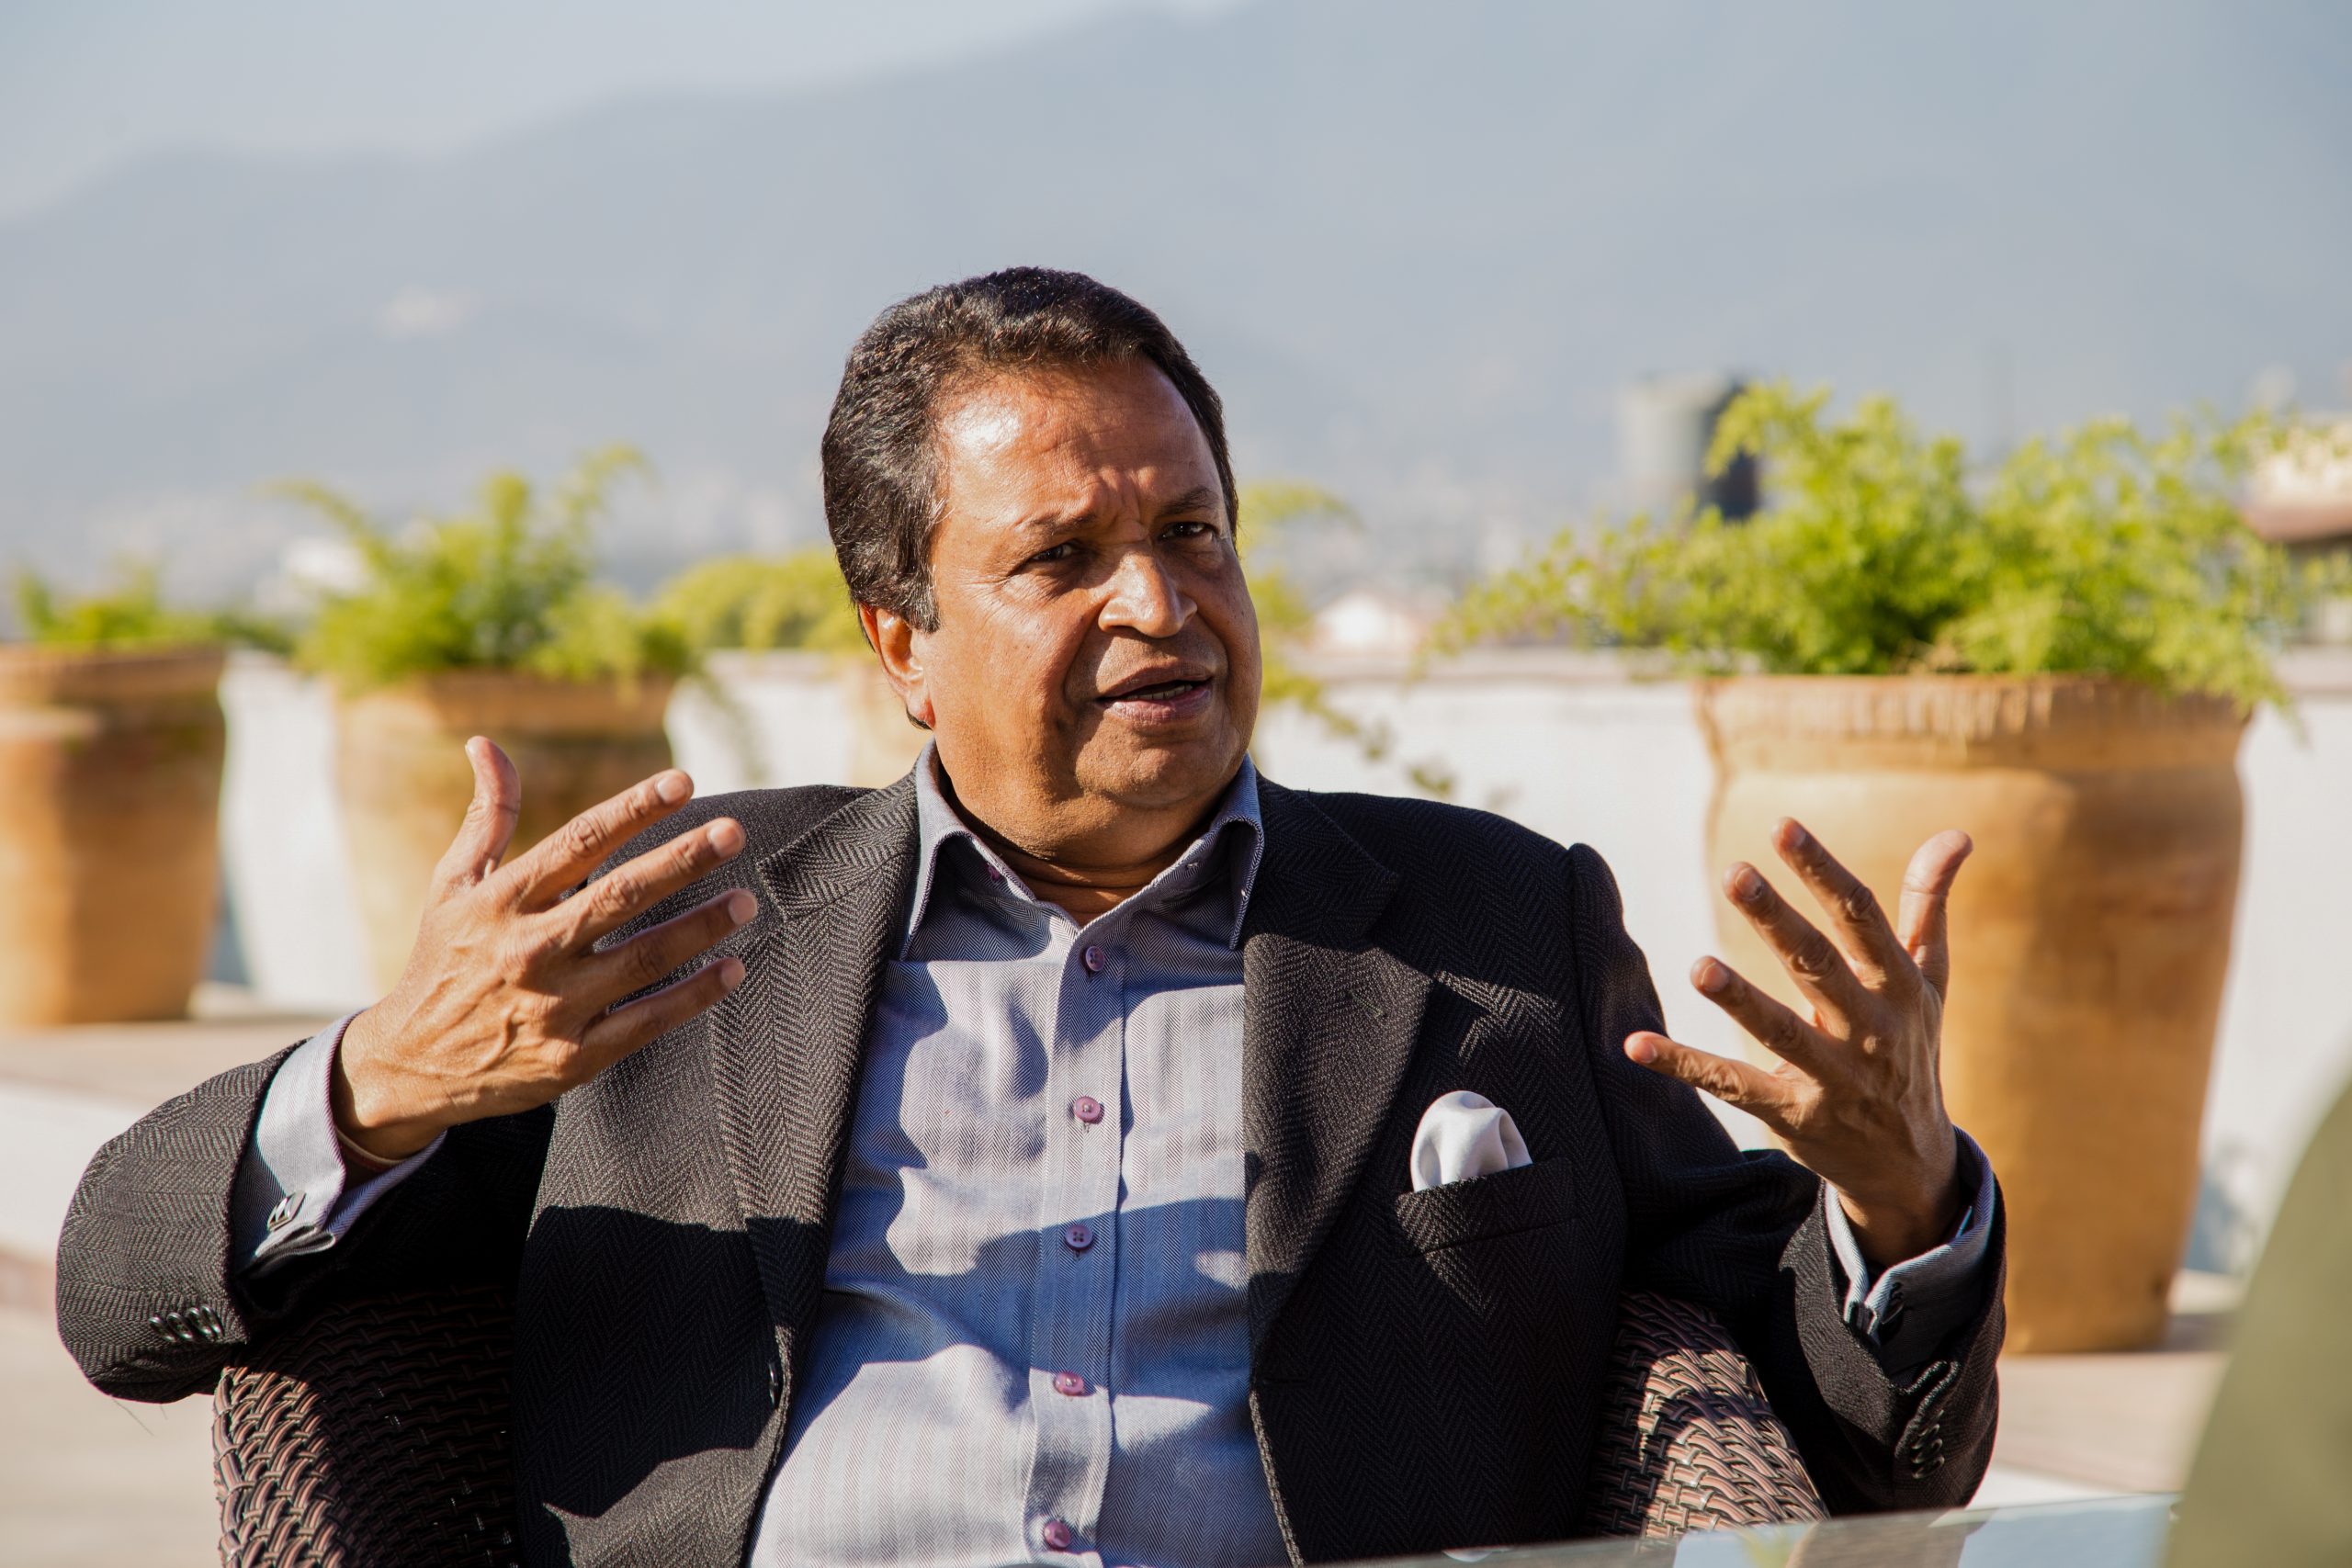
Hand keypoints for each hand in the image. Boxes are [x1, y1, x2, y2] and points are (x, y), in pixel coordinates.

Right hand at [333, 737, 751, 1159]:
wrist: (411, 1066)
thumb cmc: (444, 960)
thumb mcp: (453, 885)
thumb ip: (487, 817)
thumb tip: (487, 744)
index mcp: (503, 900)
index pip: (578, 842)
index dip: (633, 809)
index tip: (682, 782)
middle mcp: (529, 949)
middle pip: (619, 896)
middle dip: (681, 860)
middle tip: (733, 831)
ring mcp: (553, 1006)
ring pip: (642, 959)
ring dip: (700, 928)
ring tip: (745, 900)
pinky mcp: (572, 1058)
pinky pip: (646, 1022)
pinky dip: (693, 996)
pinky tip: (732, 968)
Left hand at [1624, 819, 1972, 1266]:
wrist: (1911, 1162)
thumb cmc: (1910, 1048)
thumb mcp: (1928, 980)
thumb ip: (1927, 905)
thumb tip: (1956, 833)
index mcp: (1900, 985)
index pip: (1861, 917)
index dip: (1822, 871)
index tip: (1783, 827)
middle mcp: (1870, 1027)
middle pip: (1818, 964)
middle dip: (1777, 919)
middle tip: (1733, 873)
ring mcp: (1833, 1075)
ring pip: (1781, 1030)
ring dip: (1739, 999)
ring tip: (1698, 967)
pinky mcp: (1795, 1115)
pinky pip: (1734, 1087)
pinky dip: (1685, 1066)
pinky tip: (1635, 1045)